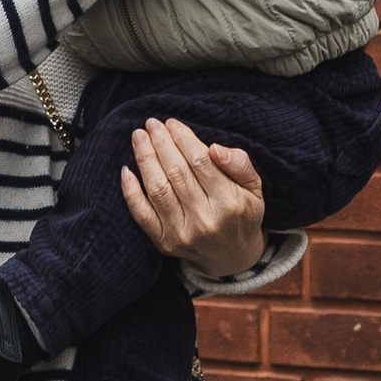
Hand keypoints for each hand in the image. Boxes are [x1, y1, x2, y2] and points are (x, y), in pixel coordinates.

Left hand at [120, 120, 267, 279]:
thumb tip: (214, 148)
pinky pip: (142, 214)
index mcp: (230, 204)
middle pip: (176, 173)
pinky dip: (130, 191)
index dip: (183, 139)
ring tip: (138, 137)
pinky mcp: (164, 243)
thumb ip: (240, 164)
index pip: (200, 162)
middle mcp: (205, 220)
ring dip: (145, 159)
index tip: (172, 123)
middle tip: (151, 124)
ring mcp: (182, 234)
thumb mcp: (254, 188)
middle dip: (161, 144)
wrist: (232, 257)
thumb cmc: (241, 213)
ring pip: (157, 189)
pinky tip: (126, 169)